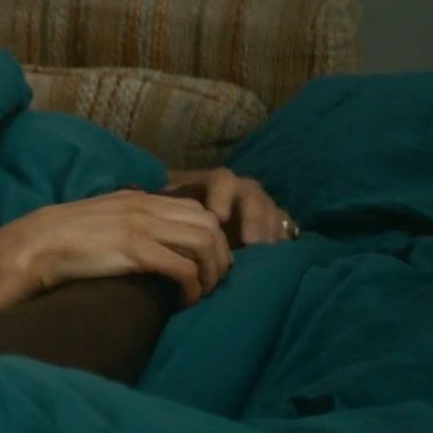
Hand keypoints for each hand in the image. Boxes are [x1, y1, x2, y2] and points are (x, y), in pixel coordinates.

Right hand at [0, 190, 231, 328]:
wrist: (32, 245)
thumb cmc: (63, 241)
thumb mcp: (101, 221)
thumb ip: (126, 222)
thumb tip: (146, 239)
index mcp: (139, 199)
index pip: (198, 210)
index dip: (212, 239)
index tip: (205, 266)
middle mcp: (146, 207)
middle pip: (210, 226)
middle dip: (220, 258)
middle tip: (210, 284)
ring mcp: (142, 227)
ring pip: (205, 244)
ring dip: (210, 274)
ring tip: (198, 295)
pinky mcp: (135, 250)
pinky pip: (184, 268)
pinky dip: (192, 288)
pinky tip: (182, 302)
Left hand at [163, 168, 295, 247]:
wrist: (202, 224)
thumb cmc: (177, 218)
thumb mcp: (169, 210)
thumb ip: (165, 211)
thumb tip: (147, 215)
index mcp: (214, 183)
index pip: (221, 179)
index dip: (221, 195)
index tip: (217, 217)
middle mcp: (240, 190)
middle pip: (253, 194)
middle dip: (254, 217)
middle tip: (252, 242)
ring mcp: (260, 205)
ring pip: (272, 209)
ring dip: (270, 230)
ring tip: (264, 252)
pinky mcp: (273, 221)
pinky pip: (285, 225)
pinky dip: (283, 237)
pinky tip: (280, 253)